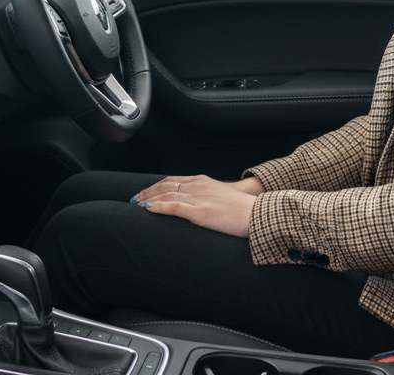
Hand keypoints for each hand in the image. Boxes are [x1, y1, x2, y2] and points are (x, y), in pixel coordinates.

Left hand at [132, 175, 263, 237]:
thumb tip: (198, 206)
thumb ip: (207, 198)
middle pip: (165, 186)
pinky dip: (157, 207)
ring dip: (148, 199)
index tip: (146, 192)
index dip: (156, 186)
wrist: (256, 213)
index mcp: (202, 181)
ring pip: (165, 195)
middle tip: (136, 199)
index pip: (172, 180)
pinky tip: (147, 209)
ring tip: (137, 205)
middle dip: (148, 192)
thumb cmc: (243, 209)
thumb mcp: (221, 197)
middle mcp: (197, 186)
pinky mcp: (199, 212)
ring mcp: (197, 198)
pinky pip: (173, 207)